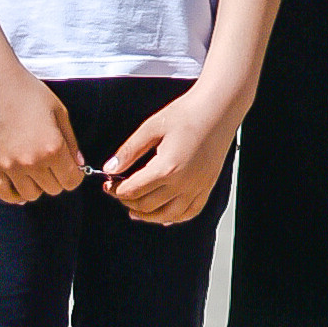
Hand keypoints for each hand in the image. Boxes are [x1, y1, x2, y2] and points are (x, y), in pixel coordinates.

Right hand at [0, 65, 86, 203]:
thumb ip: (71, 141)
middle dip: (58, 178)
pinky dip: (14, 194)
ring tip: (36, 169)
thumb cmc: (29, 93)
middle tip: (53, 162)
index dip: (75, 175)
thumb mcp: (60, 112)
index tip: (71, 166)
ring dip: (38, 185)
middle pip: (53, 189)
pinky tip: (20, 184)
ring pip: (31, 195)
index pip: (71, 181)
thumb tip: (79, 165)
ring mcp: (10, 166)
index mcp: (53, 148)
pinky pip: (4, 193)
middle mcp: (32, 162)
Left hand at [104, 89, 240, 227]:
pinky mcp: (207, 186)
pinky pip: (190, 212)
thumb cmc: (187, 113)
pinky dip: (175, 218)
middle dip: (128, 202)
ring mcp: (197, 187)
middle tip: (118, 193)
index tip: (108, 185)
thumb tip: (110, 169)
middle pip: (147, 206)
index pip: (133, 190)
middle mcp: (183, 183)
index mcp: (166, 168)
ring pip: (168, 216)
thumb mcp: (151, 127)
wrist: (219, 108)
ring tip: (134, 211)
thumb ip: (129, 151)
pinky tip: (164, 216)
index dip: (115, 190)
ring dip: (148, 216)